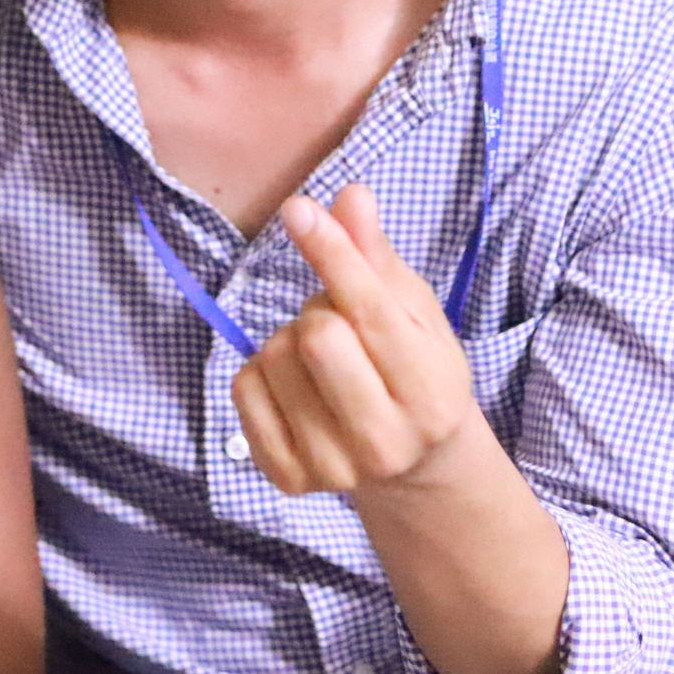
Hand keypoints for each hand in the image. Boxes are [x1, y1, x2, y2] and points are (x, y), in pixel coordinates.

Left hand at [231, 184, 488, 496]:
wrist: (411, 465)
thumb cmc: (413, 370)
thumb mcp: (414, 312)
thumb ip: (377, 256)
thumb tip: (351, 195)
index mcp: (431, 394)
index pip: (370, 311)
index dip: (331, 252)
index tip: (298, 208)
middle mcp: (385, 442)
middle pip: (316, 335)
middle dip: (319, 309)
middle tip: (339, 321)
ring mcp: (333, 468)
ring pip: (274, 356)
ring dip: (289, 339)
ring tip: (322, 359)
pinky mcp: (287, 478)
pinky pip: (243, 388)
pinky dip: (260, 371)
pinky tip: (295, 385)